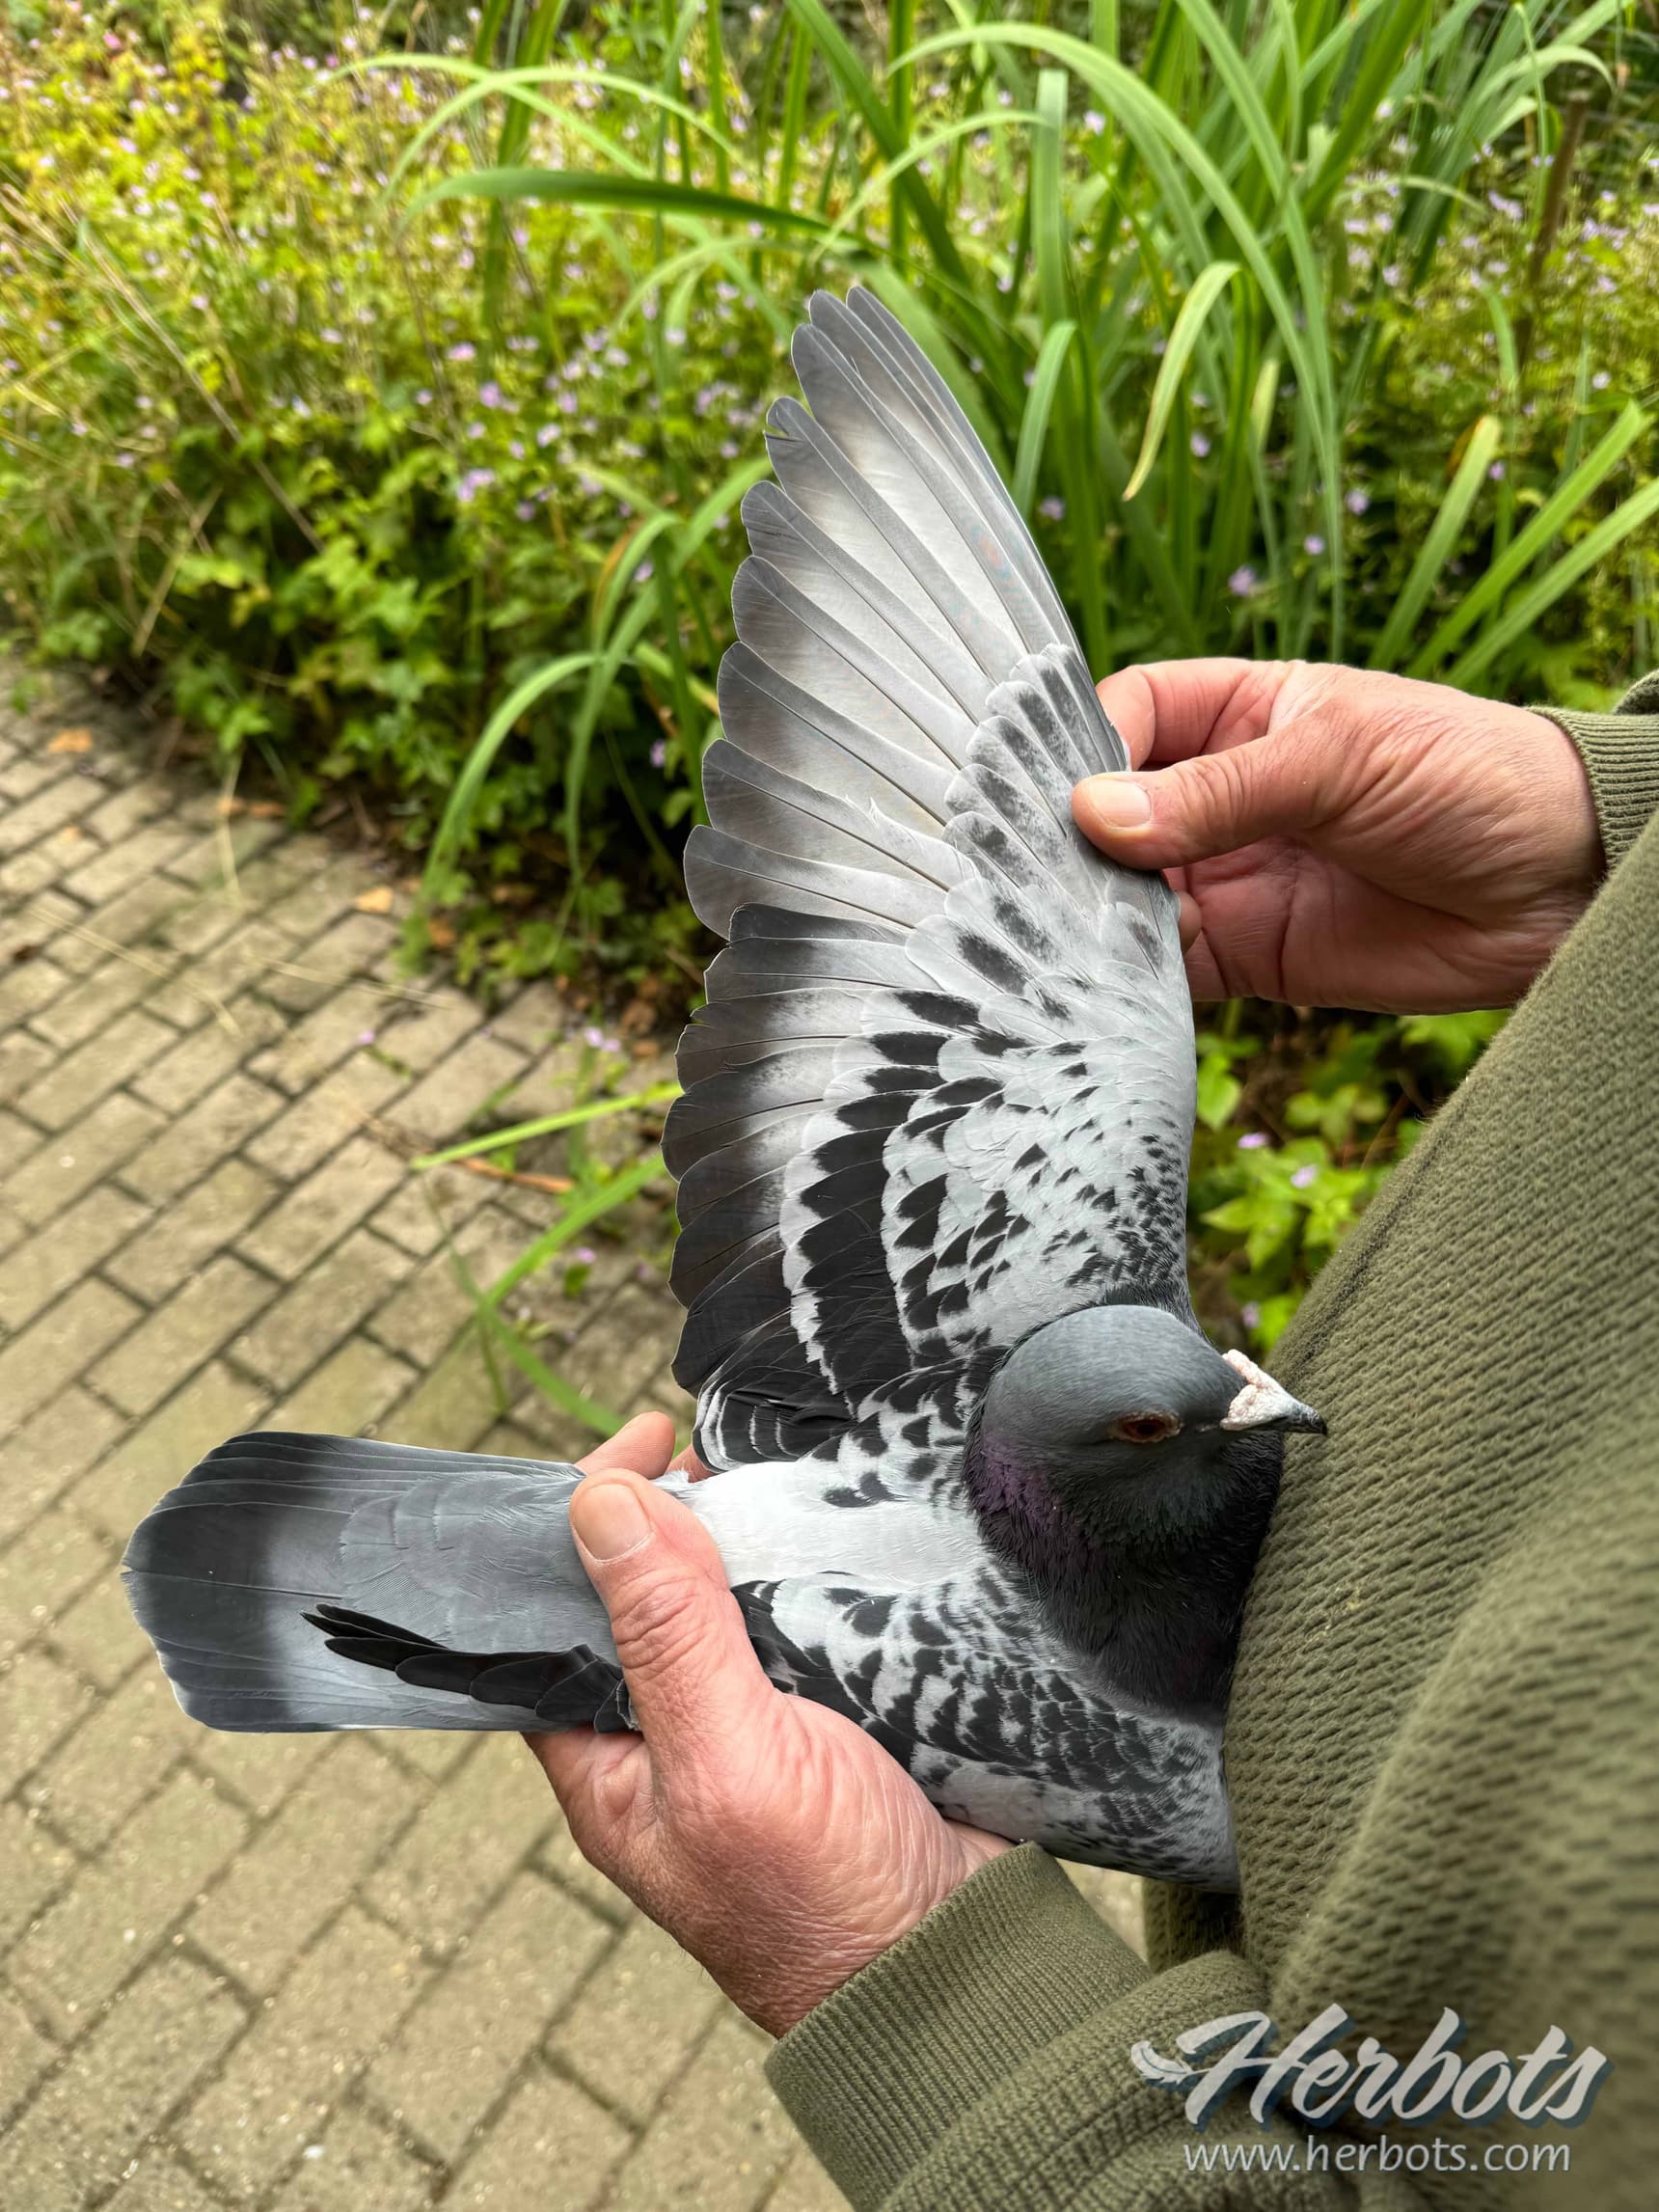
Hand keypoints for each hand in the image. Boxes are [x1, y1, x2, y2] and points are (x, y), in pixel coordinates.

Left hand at [526, 1413, 1006, 2034]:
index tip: (638, 1444)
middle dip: (669, 1514)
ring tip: (770, 1472)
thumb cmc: (825, 1906)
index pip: (557, 1617)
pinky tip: (834, 1524)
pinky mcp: (832, 1715)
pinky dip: (814, 1566)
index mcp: (611, 1764)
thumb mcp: (733, 1762)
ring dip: (744, 1534)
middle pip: (643, 1595)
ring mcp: (755, 1725)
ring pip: (727, 1598)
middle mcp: (672, 1737)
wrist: (963, 1967)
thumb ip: (667, 1636)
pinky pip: (805, 1619)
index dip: (582, 1523)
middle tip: (711, 1449)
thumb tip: (601, 1507)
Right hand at [1074, 659, 1601, 1010]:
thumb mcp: (1339, 758)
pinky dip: (1125, 979)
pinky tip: (1098, 983)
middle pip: (1110, 814)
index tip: (1057, 791)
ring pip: (1124, 896)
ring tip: (1054, 935)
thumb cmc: (1469, 779)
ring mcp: (1230, 877)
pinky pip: (1164, 968)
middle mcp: (1221, 797)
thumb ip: (1218, 792)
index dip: (1085, 747)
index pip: (1132, 715)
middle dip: (1068, 843)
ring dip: (1089, 916)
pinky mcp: (1247, 957)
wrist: (1562, 887)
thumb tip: (1095, 815)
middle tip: (1028, 876)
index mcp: (1244, 715)